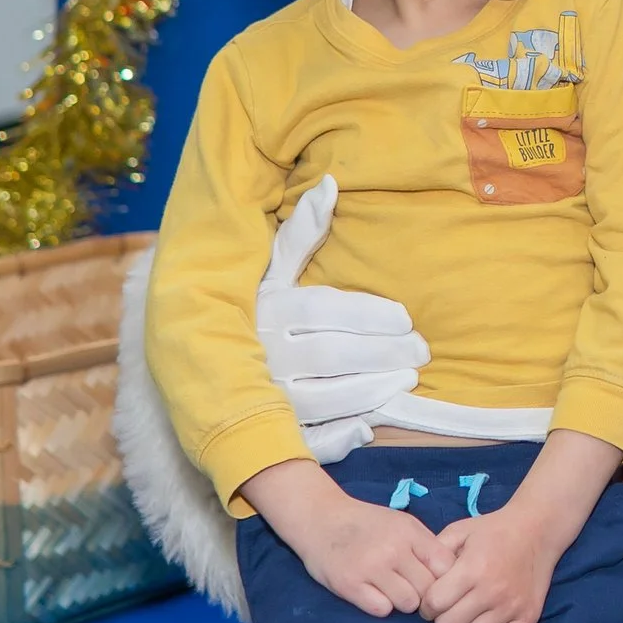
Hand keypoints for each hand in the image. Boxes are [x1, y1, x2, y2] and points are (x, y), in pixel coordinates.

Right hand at [243, 459, 455, 616]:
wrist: (321, 518)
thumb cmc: (367, 523)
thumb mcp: (401, 523)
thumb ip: (425, 545)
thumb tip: (454, 573)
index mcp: (409, 532)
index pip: (445, 567)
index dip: (446, 580)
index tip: (437, 583)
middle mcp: (393, 549)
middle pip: (429, 589)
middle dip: (425, 595)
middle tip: (414, 591)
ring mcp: (371, 567)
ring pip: (408, 603)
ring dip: (404, 602)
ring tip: (393, 591)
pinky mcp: (349, 585)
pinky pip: (382, 610)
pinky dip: (381, 606)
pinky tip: (374, 594)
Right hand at [255, 176, 431, 460]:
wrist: (201, 362)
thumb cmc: (258, 308)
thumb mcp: (272, 269)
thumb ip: (301, 231)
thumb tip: (331, 182)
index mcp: (268, 310)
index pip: (323, 311)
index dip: (368, 316)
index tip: (406, 318)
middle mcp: (263, 352)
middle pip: (330, 355)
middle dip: (381, 354)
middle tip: (421, 352)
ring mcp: (264, 395)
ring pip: (321, 398)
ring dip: (368, 392)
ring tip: (406, 382)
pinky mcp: (267, 429)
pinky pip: (301, 440)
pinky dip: (334, 437)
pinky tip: (367, 427)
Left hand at [422, 507, 559, 622]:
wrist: (537, 529)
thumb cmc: (492, 531)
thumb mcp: (459, 531)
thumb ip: (433, 553)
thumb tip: (417, 581)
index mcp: (472, 568)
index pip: (434, 604)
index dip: (427, 604)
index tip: (433, 599)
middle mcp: (492, 590)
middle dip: (443, 618)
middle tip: (450, 607)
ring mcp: (512, 607)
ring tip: (469, 615)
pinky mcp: (528, 618)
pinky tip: (488, 622)